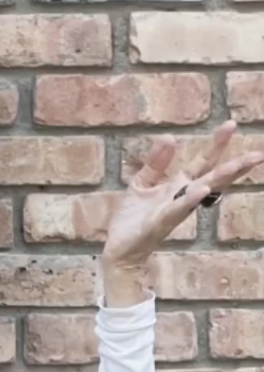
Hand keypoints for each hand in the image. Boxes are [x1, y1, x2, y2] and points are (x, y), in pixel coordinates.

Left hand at [102, 120, 263, 269]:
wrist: (121, 247)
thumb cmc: (135, 217)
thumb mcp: (143, 182)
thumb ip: (157, 162)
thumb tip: (171, 137)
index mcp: (180, 186)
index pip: (204, 162)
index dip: (216, 144)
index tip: (230, 124)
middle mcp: (184, 198)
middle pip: (213, 178)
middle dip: (235, 166)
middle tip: (258, 154)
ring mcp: (175, 210)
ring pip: (202, 193)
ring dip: (219, 180)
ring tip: (237, 164)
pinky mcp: (160, 222)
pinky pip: (176, 209)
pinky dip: (188, 200)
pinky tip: (199, 189)